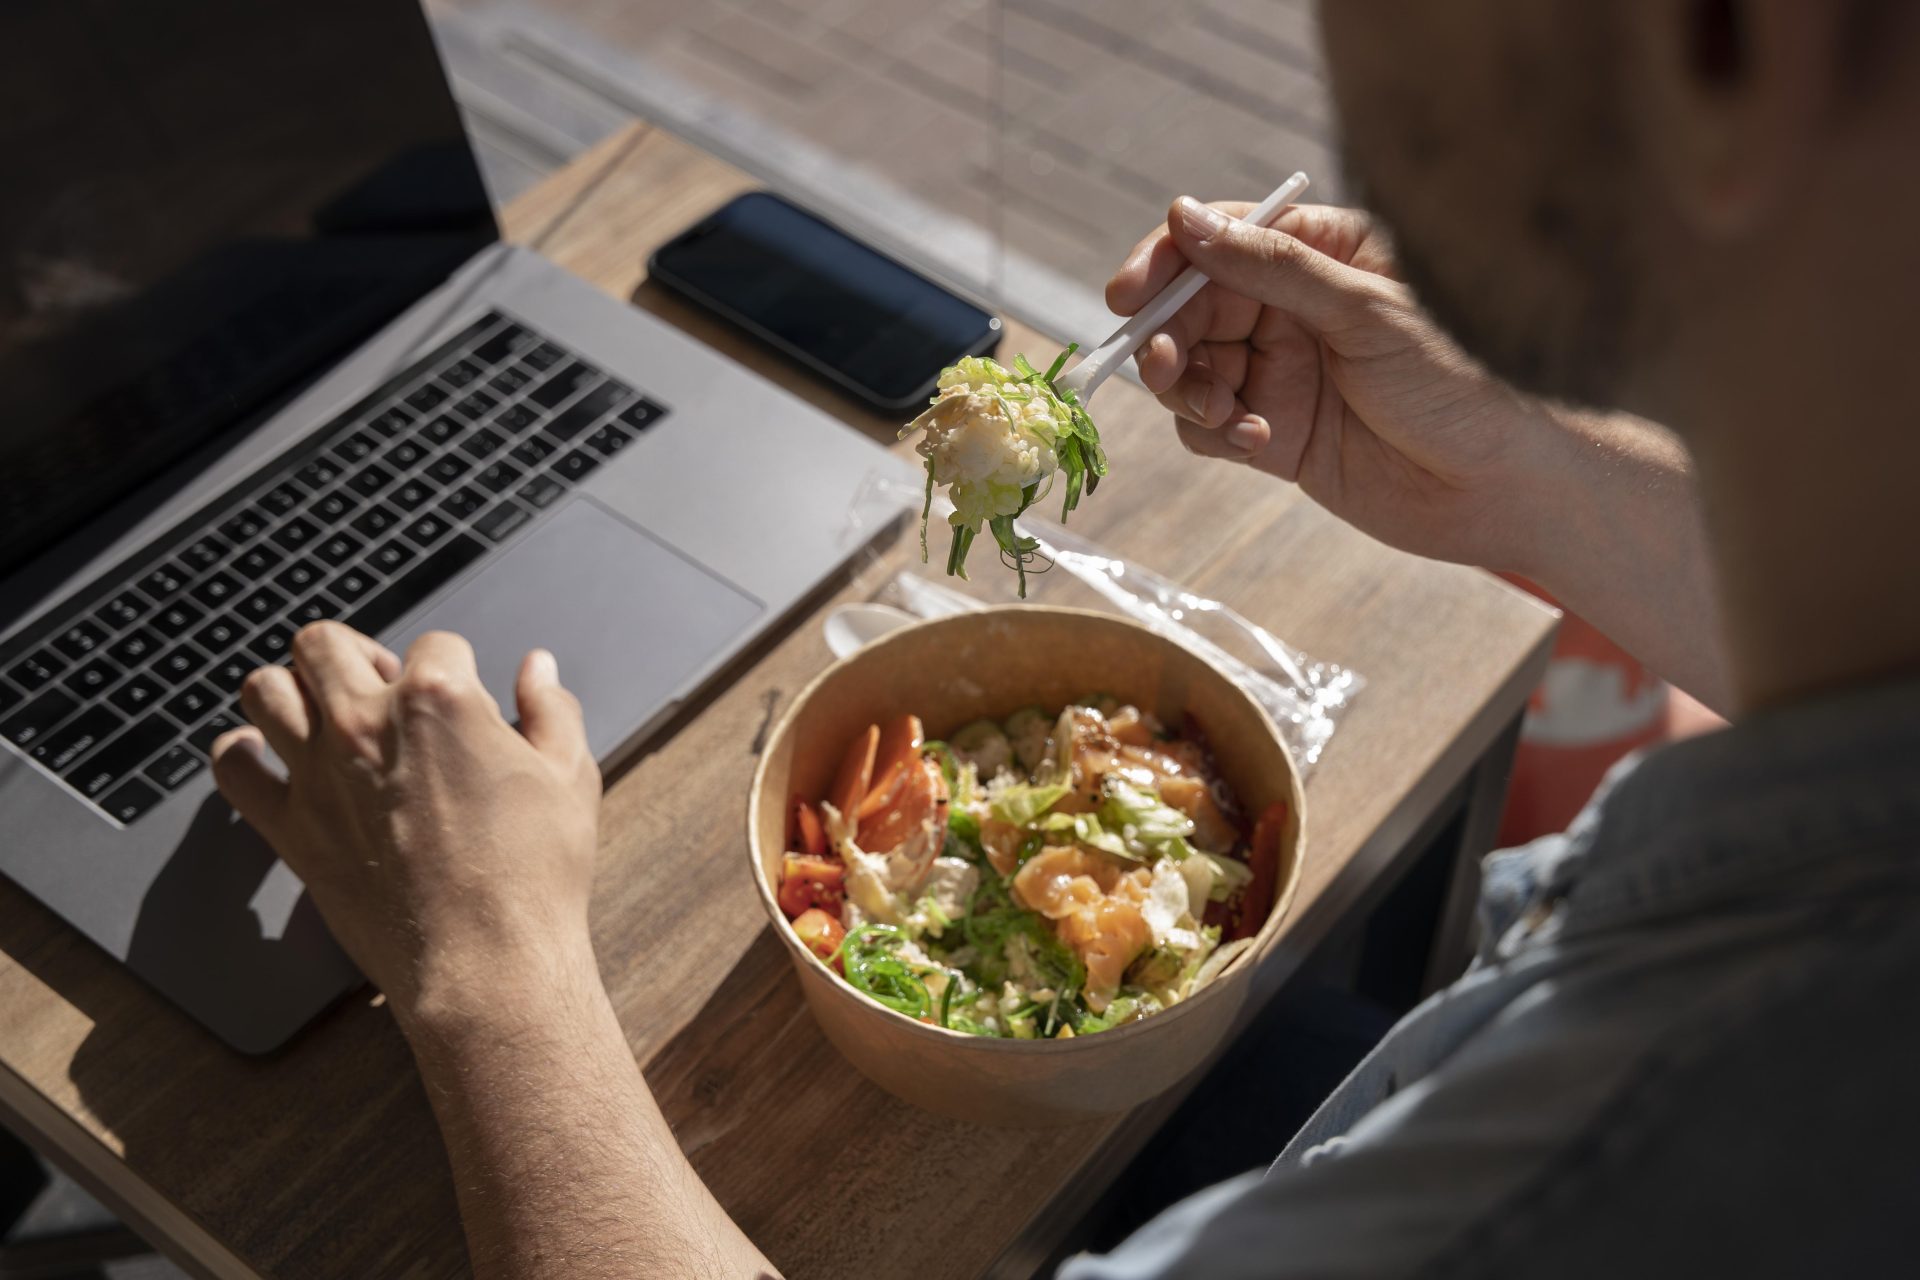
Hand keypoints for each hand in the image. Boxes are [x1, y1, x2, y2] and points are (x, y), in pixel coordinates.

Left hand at [209, 623, 602, 1025]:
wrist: (486, 962)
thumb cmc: (535, 872)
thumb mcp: (569, 776)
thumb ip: (550, 709)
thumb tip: (535, 669)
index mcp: (438, 698)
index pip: (436, 643)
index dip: (457, 666)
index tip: (466, 698)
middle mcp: (365, 724)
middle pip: (323, 643)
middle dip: (355, 654)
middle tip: (380, 687)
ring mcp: (318, 775)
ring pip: (265, 689)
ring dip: (291, 689)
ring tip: (322, 712)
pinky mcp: (291, 828)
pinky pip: (232, 769)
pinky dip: (241, 754)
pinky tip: (267, 756)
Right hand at [1107, 197, 1571, 573]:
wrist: (1502, 485)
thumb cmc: (1461, 379)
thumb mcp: (1364, 310)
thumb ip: (1270, 267)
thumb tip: (1184, 218)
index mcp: (1323, 254)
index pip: (1221, 239)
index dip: (1167, 261)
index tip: (1130, 294)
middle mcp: (1294, 308)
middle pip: (1191, 307)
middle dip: (1167, 337)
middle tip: (1163, 368)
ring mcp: (1282, 372)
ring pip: (1189, 369)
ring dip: (1187, 391)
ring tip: (1222, 413)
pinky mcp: (1275, 434)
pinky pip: (1209, 426)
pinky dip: (1214, 433)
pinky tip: (1258, 443)